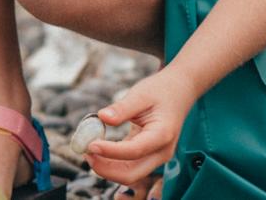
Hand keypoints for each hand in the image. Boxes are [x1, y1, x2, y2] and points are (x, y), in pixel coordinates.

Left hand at [84, 68, 200, 193]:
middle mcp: (162, 152)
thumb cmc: (160, 91)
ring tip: (88, 149)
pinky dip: (111, 163)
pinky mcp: (148, 156)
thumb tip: (101, 117)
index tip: (90, 144)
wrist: (178, 92)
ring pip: (129, 175)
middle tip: (86, 152)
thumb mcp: (141, 94)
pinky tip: (97, 149)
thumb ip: (122, 108)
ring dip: (106, 168)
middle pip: (132, 174)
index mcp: (162, 135)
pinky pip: (128, 167)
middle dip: (106, 169)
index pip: (134, 151)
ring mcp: (156, 157)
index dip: (110, 151)